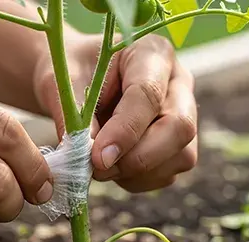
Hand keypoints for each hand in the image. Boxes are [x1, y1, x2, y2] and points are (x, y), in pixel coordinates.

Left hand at [34, 34, 197, 191]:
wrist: (80, 81)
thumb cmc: (73, 74)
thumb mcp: (63, 82)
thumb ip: (73, 114)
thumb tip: (84, 156)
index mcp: (152, 53)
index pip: (149, 95)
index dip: (125, 130)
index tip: (97, 157)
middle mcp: (179, 83)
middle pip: (180, 127)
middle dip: (138, 157)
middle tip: (97, 168)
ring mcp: (185, 115)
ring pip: (180, 156)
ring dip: (136, 172)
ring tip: (98, 166)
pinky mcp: (179, 146)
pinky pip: (168, 173)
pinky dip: (136, 180)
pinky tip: (112, 168)